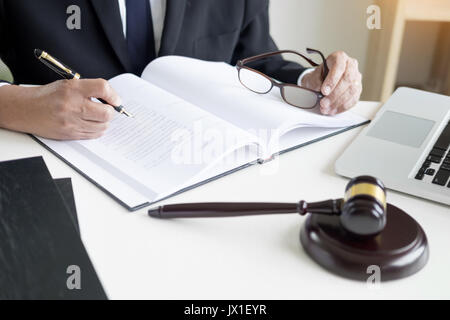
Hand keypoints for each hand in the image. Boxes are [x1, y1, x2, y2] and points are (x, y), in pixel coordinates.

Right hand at [0, 79, 120, 139]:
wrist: (27, 109)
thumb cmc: (48, 96)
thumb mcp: (69, 84)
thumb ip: (90, 89)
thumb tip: (112, 99)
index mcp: (73, 89)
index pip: (102, 88)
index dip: (113, 95)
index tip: (115, 99)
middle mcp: (73, 106)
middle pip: (106, 113)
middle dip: (110, 111)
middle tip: (107, 108)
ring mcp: (71, 122)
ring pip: (103, 126)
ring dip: (104, 121)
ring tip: (97, 116)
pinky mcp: (70, 134)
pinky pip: (94, 135)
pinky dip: (97, 129)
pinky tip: (91, 123)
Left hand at [301, 51, 361, 114]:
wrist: (320, 82)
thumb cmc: (317, 77)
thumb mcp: (312, 76)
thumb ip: (315, 81)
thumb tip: (320, 91)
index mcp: (339, 57)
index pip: (339, 66)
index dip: (332, 80)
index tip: (324, 91)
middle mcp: (351, 65)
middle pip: (347, 79)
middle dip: (334, 94)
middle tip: (323, 103)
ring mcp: (356, 77)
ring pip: (352, 90)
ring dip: (338, 102)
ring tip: (326, 109)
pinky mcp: (358, 89)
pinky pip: (354, 99)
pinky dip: (343, 107)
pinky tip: (333, 110)